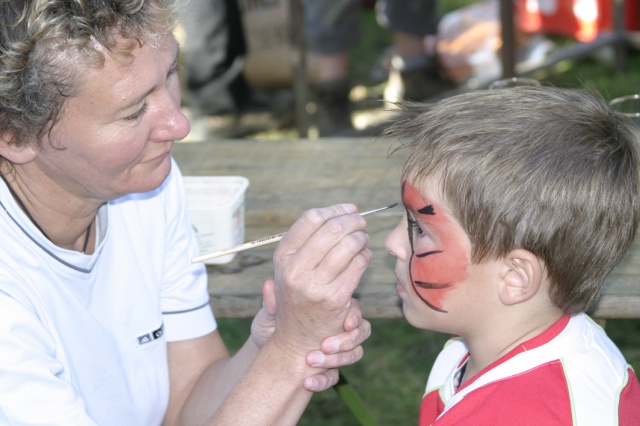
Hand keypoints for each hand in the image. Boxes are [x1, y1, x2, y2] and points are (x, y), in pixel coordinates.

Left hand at [251, 281, 370, 391]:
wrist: (262, 350)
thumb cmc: (269, 324)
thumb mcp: (268, 313)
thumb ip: (271, 302)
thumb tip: (267, 284)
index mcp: (329, 308)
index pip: (354, 308)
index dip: (355, 316)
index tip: (346, 323)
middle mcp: (338, 328)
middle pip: (361, 333)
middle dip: (346, 341)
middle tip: (324, 346)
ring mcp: (336, 350)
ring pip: (354, 354)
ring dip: (336, 360)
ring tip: (311, 362)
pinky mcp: (328, 369)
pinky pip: (334, 377)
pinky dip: (324, 381)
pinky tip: (309, 383)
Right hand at [270, 204, 371, 358]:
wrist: (296, 340)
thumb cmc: (297, 297)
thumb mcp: (289, 268)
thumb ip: (307, 241)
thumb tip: (335, 212)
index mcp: (283, 257)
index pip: (311, 219)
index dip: (334, 210)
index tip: (349, 210)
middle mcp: (295, 269)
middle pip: (332, 228)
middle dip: (353, 220)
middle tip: (362, 222)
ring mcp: (314, 285)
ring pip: (348, 245)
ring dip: (361, 237)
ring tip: (363, 239)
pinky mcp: (334, 298)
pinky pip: (358, 265)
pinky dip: (365, 257)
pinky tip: (364, 258)